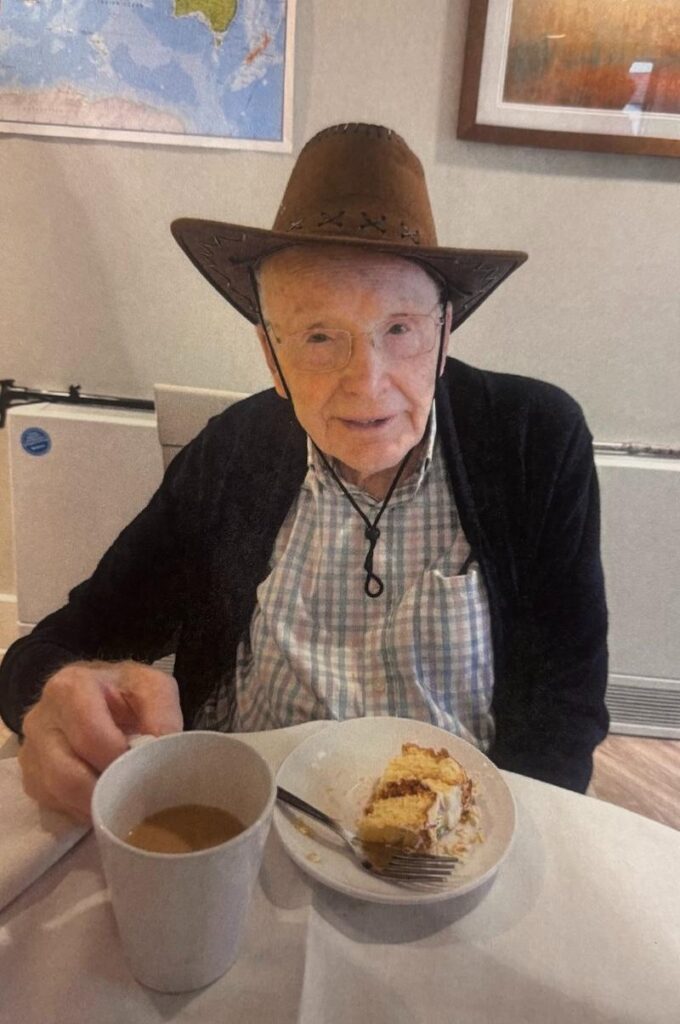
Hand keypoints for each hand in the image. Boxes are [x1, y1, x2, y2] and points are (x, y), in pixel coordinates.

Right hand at [18, 660, 182, 822]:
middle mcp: (40, 718)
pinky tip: (100, 798)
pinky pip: (50, 803)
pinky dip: (79, 808)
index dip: (117, 759)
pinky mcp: (29, 774)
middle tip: (133, 792)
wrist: (97, 693)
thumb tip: (161, 750)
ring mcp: (30, 749)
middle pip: (66, 773)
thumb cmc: (125, 692)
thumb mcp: (151, 687)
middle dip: (105, 789)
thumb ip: (161, 713)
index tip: (140, 768)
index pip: (90, 736)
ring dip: (92, 804)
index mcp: (70, 688)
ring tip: (119, 798)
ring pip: (56, 793)